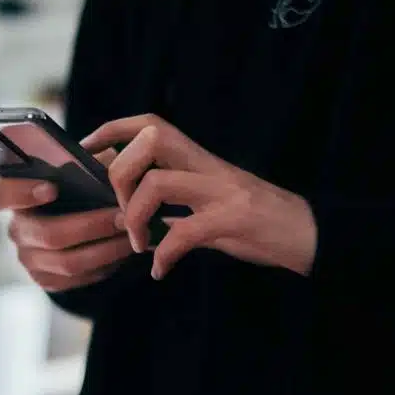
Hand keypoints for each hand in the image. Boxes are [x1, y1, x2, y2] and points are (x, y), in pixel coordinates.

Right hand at [0, 148, 132, 291]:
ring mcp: (29, 257)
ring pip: (68, 262)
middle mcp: (17, 228)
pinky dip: (104, 265)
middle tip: (123, 216)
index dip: (20, 193)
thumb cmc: (81, 186)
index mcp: (15, 195)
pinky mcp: (46, 279)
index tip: (51, 188)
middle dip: (91, 225)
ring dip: (105, 249)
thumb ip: (87, 163)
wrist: (82, 220)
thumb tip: (106, 165)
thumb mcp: (82, 168)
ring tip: (131, 235)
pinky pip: (77, 278)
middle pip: (48, 234)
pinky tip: (122, 251)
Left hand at [82, 114, 317, 279]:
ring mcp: (222, 190)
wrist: (308, 234)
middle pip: (149, 140)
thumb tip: (124, 214)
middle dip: (119, 173)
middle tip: (118, 211)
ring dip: (136, 217)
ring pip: (159, 183)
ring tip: (139, 245)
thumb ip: (170, 206)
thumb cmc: (254, 221)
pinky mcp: (234, 219)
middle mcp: (207, 166)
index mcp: (198, 159)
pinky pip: (186, 232)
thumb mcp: (207, 205)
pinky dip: (165, 254)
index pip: (149, 124)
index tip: (86, 151)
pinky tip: (161, 270)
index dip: (111, 130)